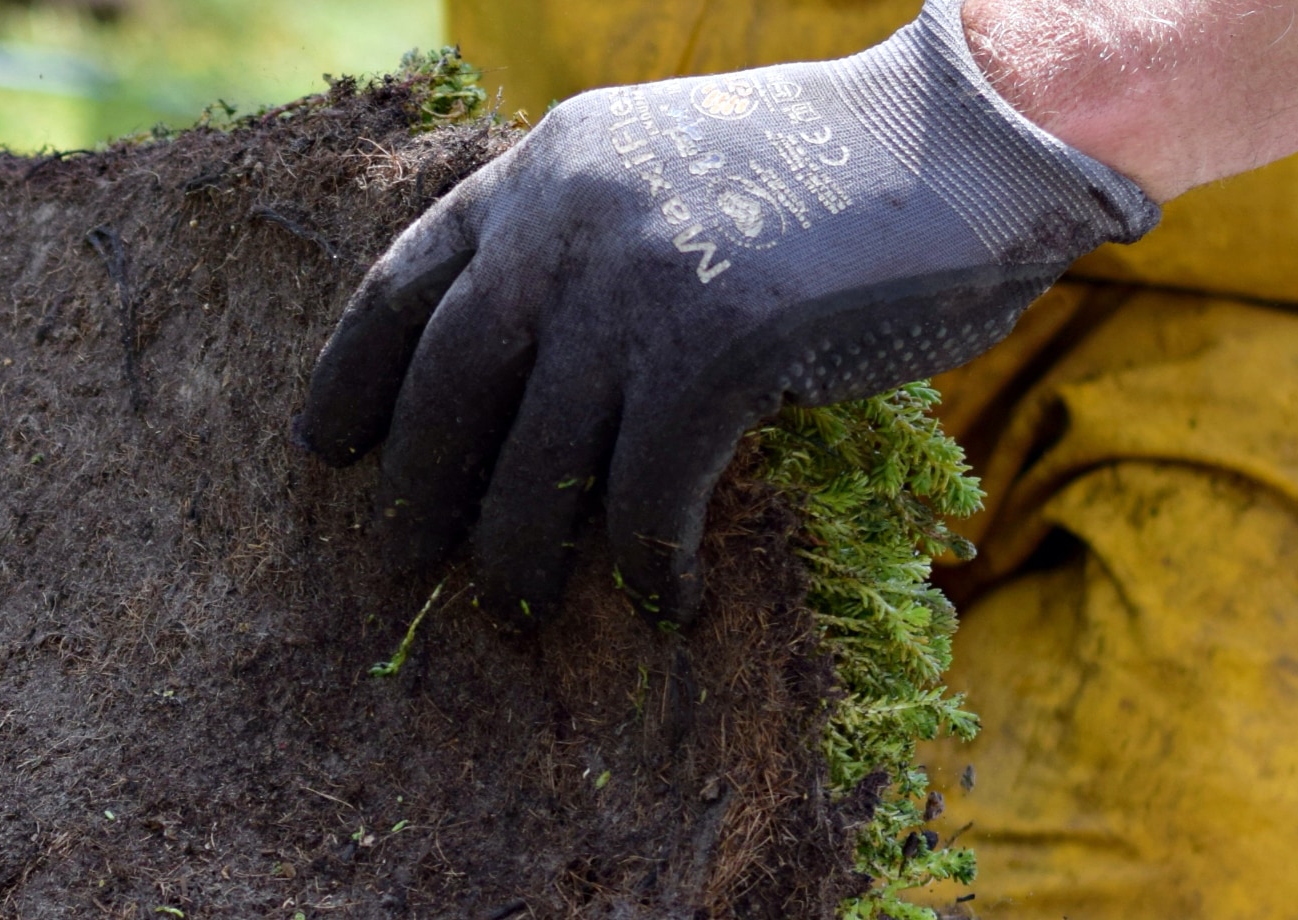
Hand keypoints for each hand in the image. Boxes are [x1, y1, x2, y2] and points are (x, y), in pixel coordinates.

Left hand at [295, 0, 1154, 616]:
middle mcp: (567, 219)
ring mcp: (636, 282)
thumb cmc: (834, 170)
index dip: (352, 375)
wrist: (972, 134)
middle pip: (448, 385)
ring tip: (517, 610)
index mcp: (544, 169)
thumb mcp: (667, 165)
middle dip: (415, 488)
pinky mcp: (716, 347)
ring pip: (533, 459)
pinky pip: (644, 495)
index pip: (405, 283)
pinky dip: (645, 565)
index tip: (325, 448)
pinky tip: (667, 603)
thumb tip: (524, 374)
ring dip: (518, 553)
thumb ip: (589, 237)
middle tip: (396, 563)